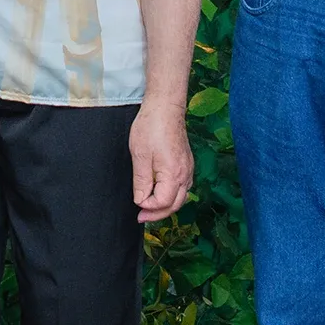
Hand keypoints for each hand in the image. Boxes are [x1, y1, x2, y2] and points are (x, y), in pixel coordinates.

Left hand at [131, 101, 192, 222]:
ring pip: (181, 197)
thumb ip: (142, 182)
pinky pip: (182, 186)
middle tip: (141, 216)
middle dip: (158, 213)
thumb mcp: (140, 157)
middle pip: (175, 204)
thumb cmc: (151, 128)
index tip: (136, 205)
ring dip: (166, 205)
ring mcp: (188, 168)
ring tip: (149, 207)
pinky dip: (172, 194)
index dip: (148, 207)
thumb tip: (141, 201)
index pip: (163, 203)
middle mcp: (185, 174)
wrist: (165, 108)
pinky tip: (160, 192)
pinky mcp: (187, 163)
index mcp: (174, 174)